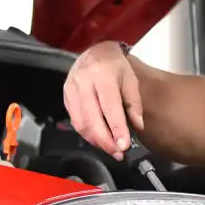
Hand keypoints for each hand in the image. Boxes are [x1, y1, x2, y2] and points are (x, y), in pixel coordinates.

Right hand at [63, 41, 144, 158]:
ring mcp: (71, 90)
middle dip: (105, 140)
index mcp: (102, 76)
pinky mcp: (66, 98)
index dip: (116, 128)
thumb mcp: (131, 80)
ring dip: (95, 140)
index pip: (109, 107)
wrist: (94, 52)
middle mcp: (83, 83)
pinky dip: (87, 134)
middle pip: (91, 118)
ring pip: (80, 123)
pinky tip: (98, 139)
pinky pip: (75, 120)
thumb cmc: (115, 66)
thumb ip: (134, 103)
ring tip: (110, 149)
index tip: (124, 145)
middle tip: (118, 153)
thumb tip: (137, 126)